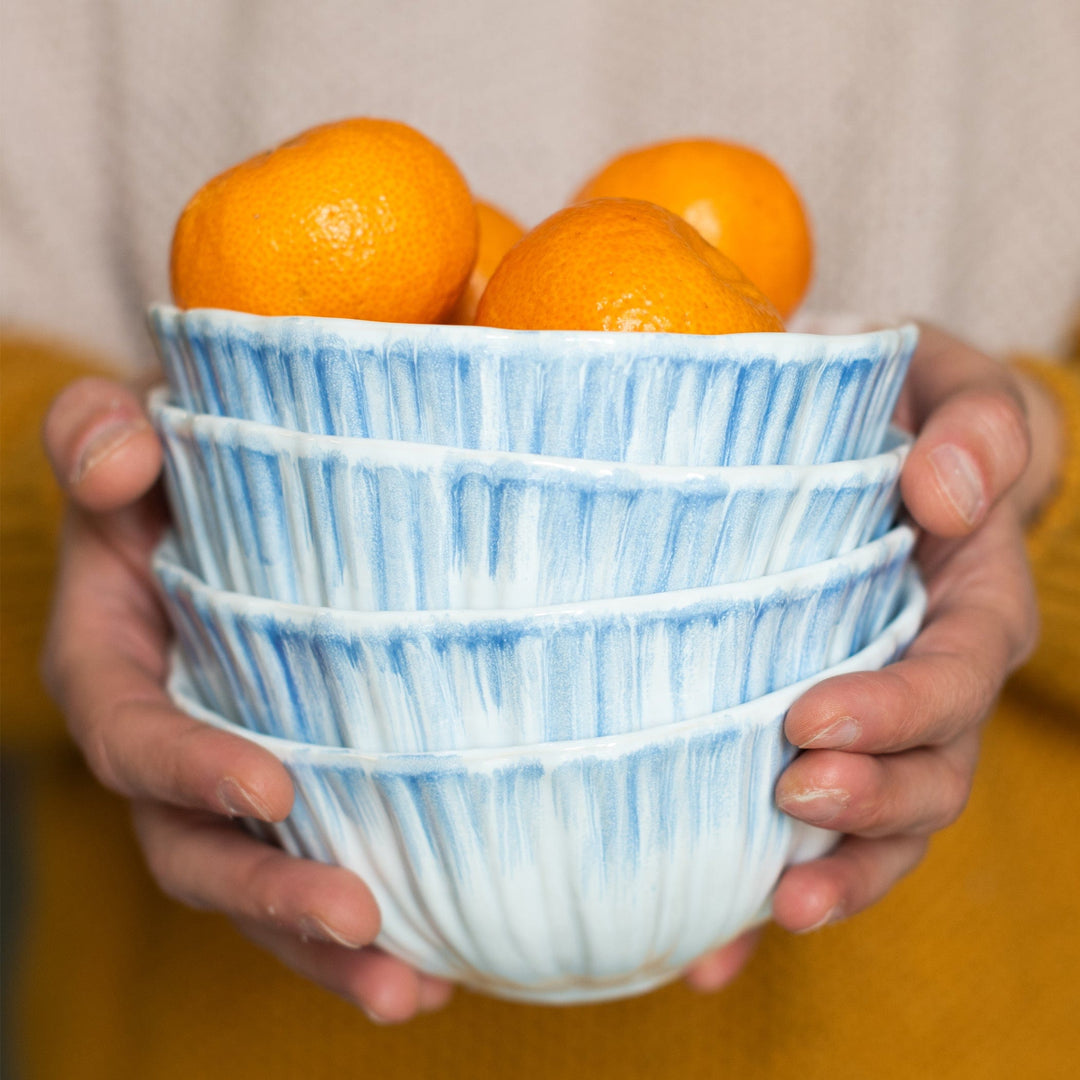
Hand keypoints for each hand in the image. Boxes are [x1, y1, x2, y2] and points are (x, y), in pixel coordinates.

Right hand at [40, 377, 451, 1023]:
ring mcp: (237, 780)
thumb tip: (119, 461)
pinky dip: (375, 922)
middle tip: (359, 923)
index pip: (132, 737)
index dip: (189, 771)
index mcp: (114, 670)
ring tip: (412, 990)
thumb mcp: (129, 439)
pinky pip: (323, 863)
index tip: (273, 789)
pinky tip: (446, 956)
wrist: (234, 495)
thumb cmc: (179, 470)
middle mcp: (170, 746)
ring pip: (264, 885)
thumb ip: (98, 436)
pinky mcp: (305, 790)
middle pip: (198, 849)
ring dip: (326, 949)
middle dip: (269, 897)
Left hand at [687, 324, 1061, 989]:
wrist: (862, 444)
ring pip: (879, 828)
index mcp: (966, 604)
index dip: (900, 709)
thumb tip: (944, 497)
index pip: (955, 673)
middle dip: (866, 804)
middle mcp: (930, 681)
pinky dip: (765, 899)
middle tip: (788, 798)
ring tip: (766, 911)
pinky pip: (807, 837)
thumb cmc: (903, 414)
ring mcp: (876, 726)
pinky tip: (710, 950)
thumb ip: (973, 426)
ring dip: (832, 877)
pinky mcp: (818, 745)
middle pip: (927, 773)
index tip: (814, 718)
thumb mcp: (950, 387)